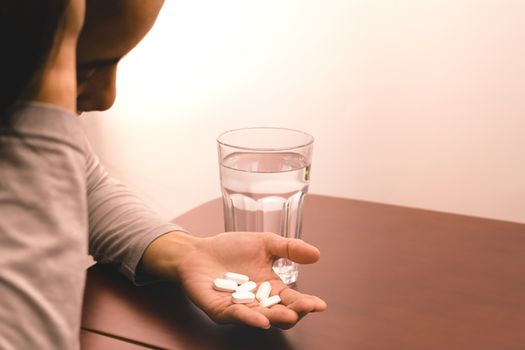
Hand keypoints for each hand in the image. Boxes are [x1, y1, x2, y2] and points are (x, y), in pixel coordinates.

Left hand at [141, 231, 326, 328]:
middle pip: (280, 314)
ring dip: (275, 317)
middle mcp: (257, 301)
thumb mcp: (266, 243)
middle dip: (294, 312)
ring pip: (261, 318)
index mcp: (270, 287)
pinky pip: (236, 316)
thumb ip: (289, 248)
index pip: (292, 300)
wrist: (198, 250)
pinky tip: (261, 319)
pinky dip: (249, 318)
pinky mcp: (219, 310)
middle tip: (306, 308)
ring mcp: (239, 308)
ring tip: (289, 316)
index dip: (306, 303)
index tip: (320, 304)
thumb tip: (317, 254)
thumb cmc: (231, 248)